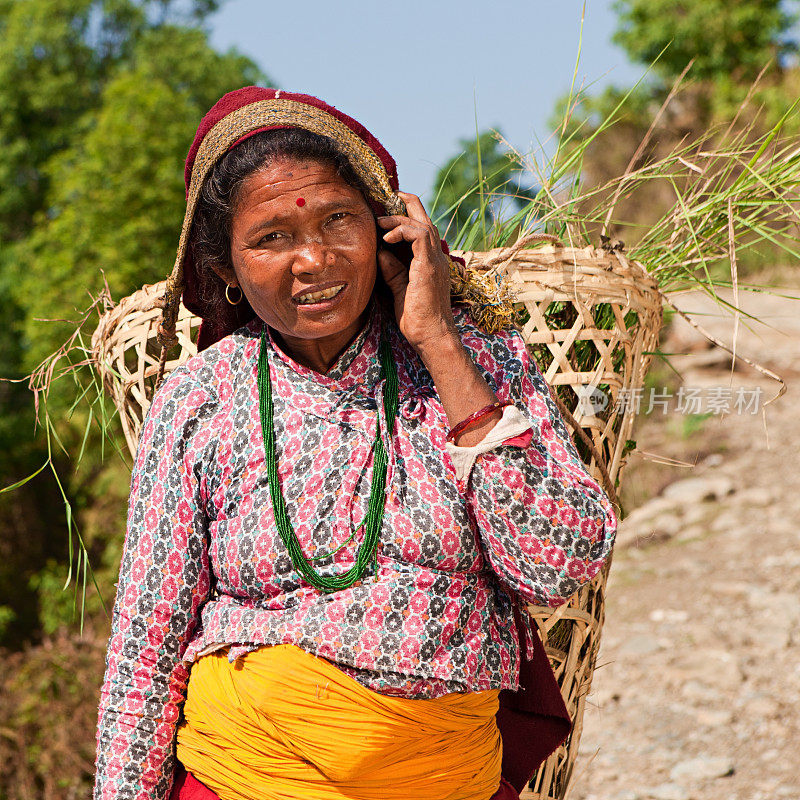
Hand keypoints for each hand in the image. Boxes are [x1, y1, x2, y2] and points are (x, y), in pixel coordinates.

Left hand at [377, 191, 457, 353]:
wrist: (431, 335)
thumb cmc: (416, 318)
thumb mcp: (400, 289)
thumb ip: (393, 270)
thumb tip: (381, 252)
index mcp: (429, 261)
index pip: (421, 229)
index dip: (405, 216)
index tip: (385, 214)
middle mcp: (435, 257)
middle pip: (425, 218)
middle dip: (407, 203)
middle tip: (388, 197)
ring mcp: (435, 260)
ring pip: (422, 223)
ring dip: (399, 217)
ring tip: (380, 221)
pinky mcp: (429, 265)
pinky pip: (419, 234)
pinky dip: (402, 230)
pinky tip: (386, 238)